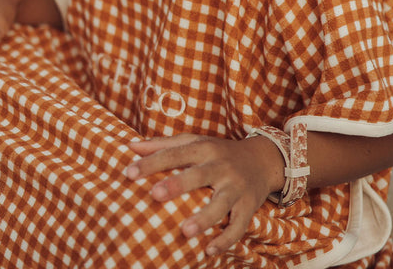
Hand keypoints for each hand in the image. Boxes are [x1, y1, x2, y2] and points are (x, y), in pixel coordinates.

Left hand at [124, 133, 283, 256]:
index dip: (152, 162)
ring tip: (185, 231)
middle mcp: (221, 165)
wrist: (262, 159)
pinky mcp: (249, 206)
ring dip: (204, 218)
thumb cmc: (218, 152)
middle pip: (198, 175)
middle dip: (177, 184)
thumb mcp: (194, 141)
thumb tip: (130, 146)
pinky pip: (239, 225)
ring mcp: (236, 186)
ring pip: (221, 204)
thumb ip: (163, 144)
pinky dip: (226, 239)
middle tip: (155, 194)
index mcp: (204, 148)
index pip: (175, 153)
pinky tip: (209, 250)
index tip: (129, 172)